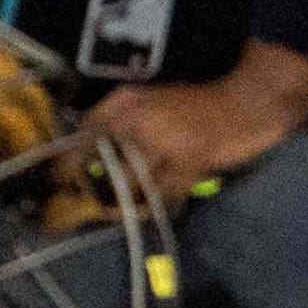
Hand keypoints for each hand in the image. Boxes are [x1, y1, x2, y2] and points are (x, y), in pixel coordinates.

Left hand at [82, 44, 307, 198]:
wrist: (246, 97)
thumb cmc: (200, 100)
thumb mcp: (154, 99)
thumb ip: (125, 119)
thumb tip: (93, 153)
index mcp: (127, 100)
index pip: (86, 132)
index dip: (69, 160)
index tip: (61, 181)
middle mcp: (140, 118)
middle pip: (106, 165)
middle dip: (98, 189)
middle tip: (91, 206)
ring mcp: (165, 141)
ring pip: (134, 185)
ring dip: (129, 201)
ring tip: (124, 211)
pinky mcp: (190, 160)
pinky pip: (165, 193)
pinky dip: (160, 202)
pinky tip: (157, 205)